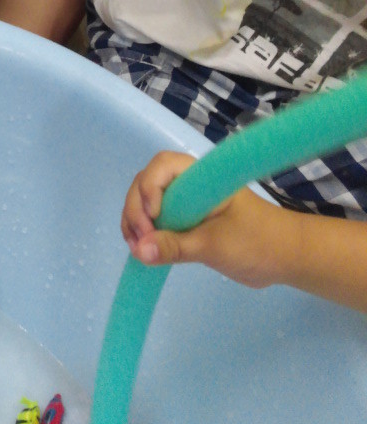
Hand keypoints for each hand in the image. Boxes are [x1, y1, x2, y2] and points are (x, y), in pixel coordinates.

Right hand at [122, 151, 284, 289]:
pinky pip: (156, 220)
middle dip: (136, 208)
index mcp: (201, 178)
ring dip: (136, 222)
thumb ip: (176, 247)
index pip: (163, 165)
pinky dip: (145, 233)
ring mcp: (186, 203)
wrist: (288, 258)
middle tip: (139, 240)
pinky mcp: (186, 222)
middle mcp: (190, 185)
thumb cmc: (259, 243)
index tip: (152, 218)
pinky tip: (143, 250)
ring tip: (137, 248)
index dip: (149, 187)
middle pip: (148, 182)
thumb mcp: (215, 246)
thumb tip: (139, 250)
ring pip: (147, 201)